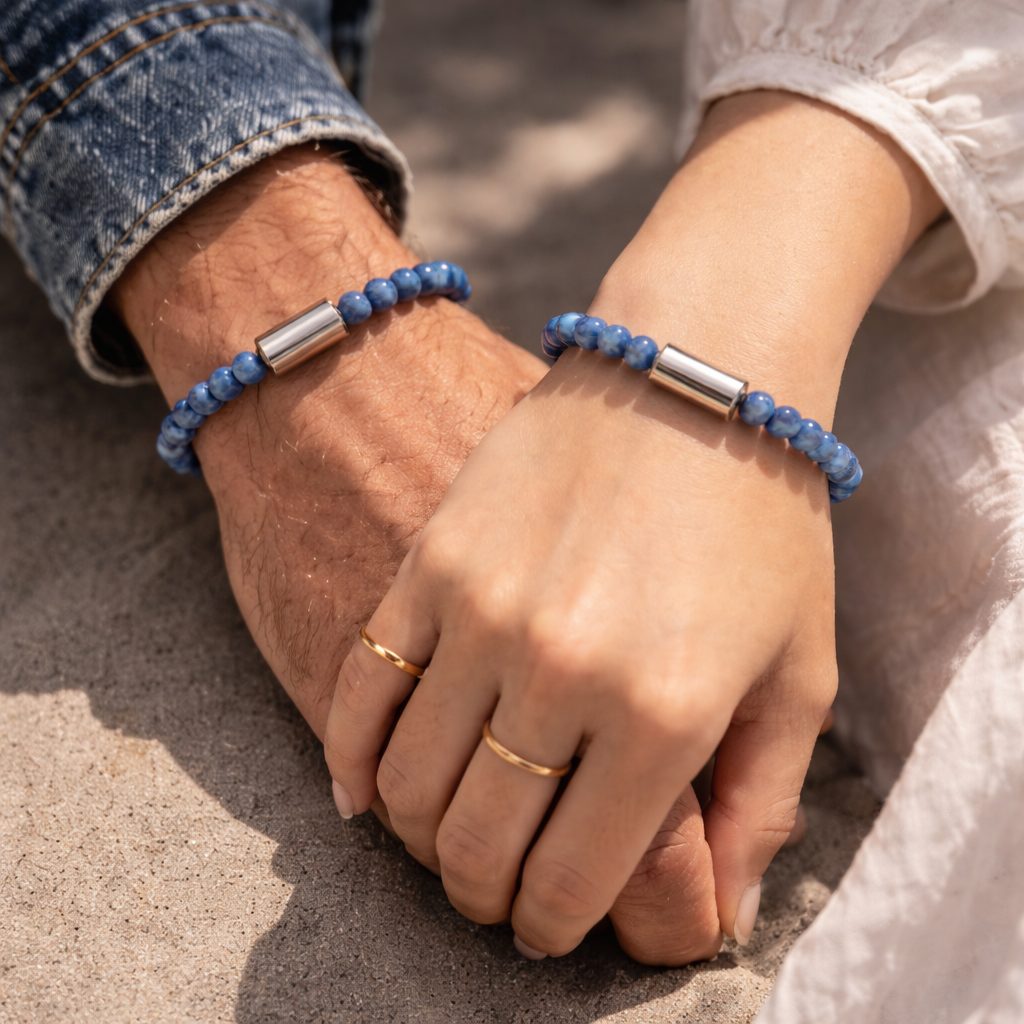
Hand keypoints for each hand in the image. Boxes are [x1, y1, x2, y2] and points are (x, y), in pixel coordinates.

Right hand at [108, 145, 735, 961]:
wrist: (691, 377)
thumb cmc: (761, 523)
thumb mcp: (800, 672)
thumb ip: (764, 805)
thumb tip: (721, 914)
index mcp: (666, 710)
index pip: (574, 880)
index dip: (552, 925)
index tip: (547, 925)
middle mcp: (563, 671)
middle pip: (478, 844)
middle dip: (484, 895)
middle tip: (498, 891)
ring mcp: (483, 613)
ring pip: (411, 784)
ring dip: (422, 838)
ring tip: (448, 835)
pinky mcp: (431, 563)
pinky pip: (362, 693)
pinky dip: (352, 764)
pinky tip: (364, 794)